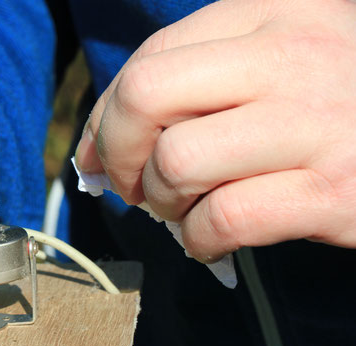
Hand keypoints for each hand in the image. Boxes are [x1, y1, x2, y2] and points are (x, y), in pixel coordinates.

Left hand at [75, 0, 355, 261]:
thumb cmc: (339, 105)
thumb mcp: (274, 64)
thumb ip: (193, 86)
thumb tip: (94, 146)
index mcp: (271, 10)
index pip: (150, 59)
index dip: (106, 115)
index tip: (100, 153)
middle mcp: (292, 54)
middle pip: (145, 95)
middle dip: (117, 151)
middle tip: (131, 184)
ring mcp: (316, 122)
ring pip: (176, 161)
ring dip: (161, 201)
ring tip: (182, 210)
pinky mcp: (333, 190)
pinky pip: (224, 219)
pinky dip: (198, 241)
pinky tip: (209, 241)